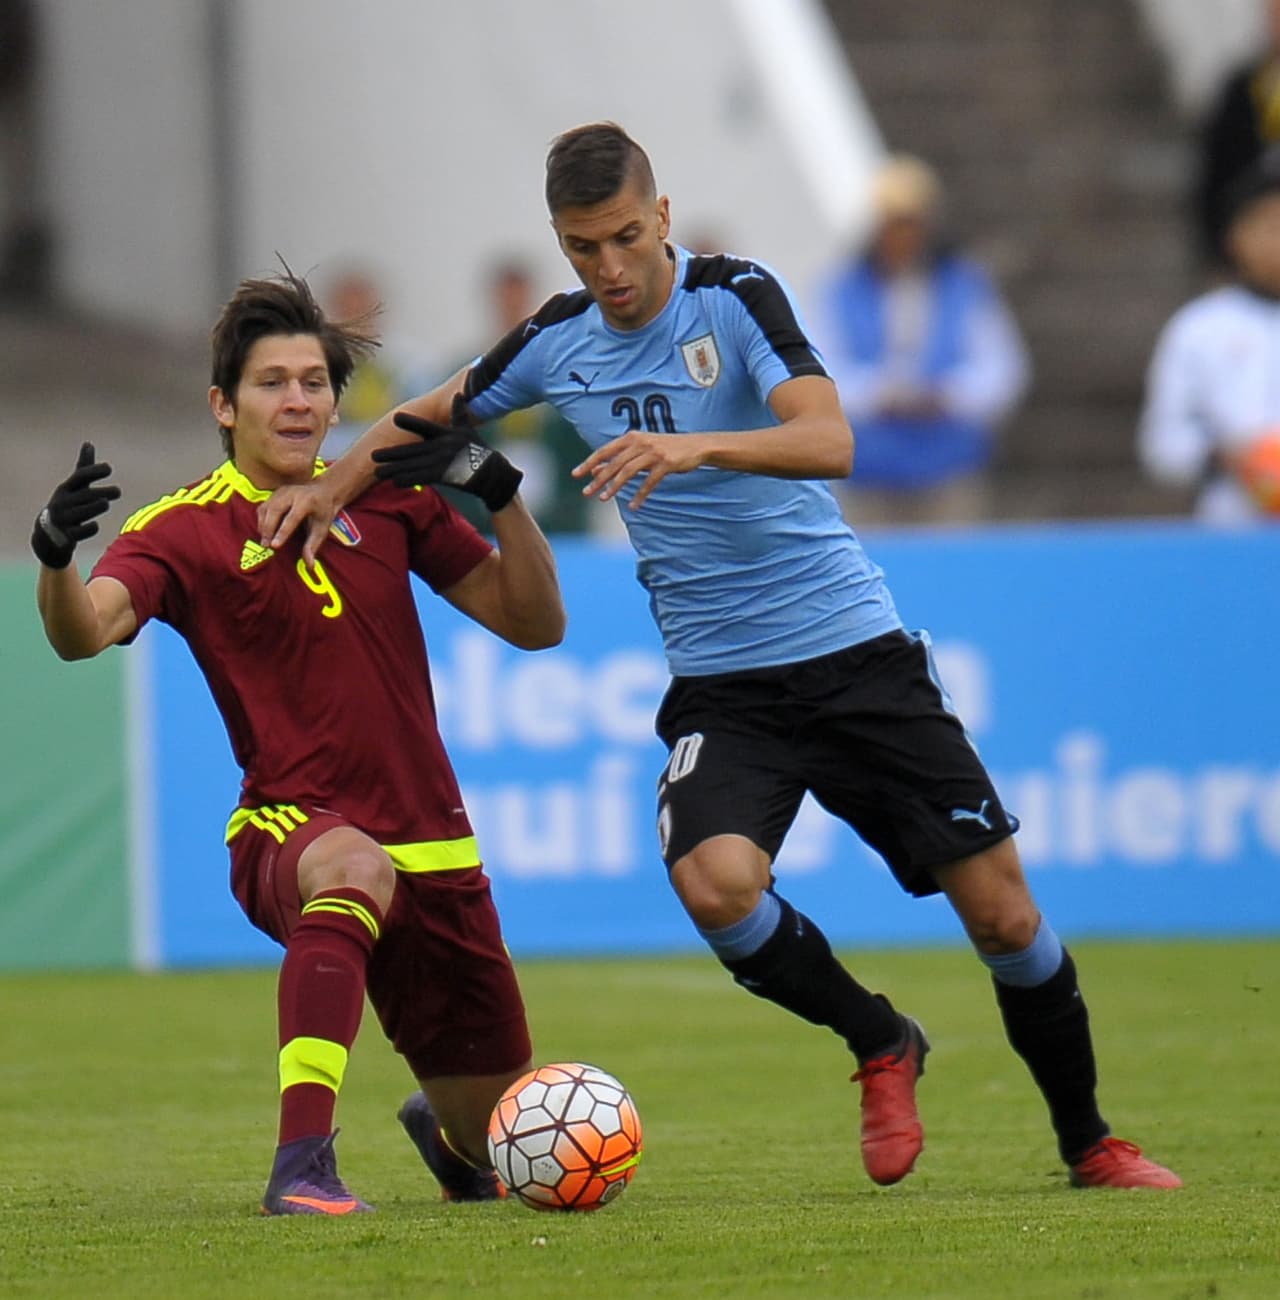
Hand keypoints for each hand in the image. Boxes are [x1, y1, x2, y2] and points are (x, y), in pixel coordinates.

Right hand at [32, 442, 120, 568]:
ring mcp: (63, 519)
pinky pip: (78, 532)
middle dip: (100, 492)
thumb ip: (84, 469)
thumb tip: (89, 443)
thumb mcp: (73, 487)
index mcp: (66, 489)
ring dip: (93, 507)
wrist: (47, 535)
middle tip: (118, 491)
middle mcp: (63, 502)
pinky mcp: (66, 536)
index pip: (80, 477)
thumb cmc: (67, 505)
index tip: (109, 468)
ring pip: (80, 512)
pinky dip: (87, 528)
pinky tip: (95, 524)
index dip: (93, 471)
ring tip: (105, 502)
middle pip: (84, 495)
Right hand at [256, 479, 338, 568]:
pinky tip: (264, 532)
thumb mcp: (322, 529)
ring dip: (263, 525)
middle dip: (269, 529)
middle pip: (275, 510)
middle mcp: (293, 493)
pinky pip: (264, 507)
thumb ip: (313, 546)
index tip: (274, 546)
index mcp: (307, 501)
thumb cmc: (323, 512)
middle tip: (266, 546)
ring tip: (264, 541)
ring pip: (267, 508)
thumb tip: (309, 566)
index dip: (282, 532)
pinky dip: (261, 520)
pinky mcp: (274, 493)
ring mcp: (282, 491)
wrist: (323, 491)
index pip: (292, 517)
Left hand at [372, 403, 522, 512]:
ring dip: (394, 469)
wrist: (494, 475)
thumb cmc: (480, 452)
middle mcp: (443, 447)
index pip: (425, 426)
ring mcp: (443, 462)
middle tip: (373, 454)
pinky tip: (395, 482)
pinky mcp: (446, 476)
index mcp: (446, 434)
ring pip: (413, 466)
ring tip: (378, 472)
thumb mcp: (469, 430)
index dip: (411, 422)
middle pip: (412, 450)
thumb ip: (459, 414)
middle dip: (391, 453)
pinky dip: (409, 480)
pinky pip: (423, 478)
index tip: (394, 418)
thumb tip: (459, 394)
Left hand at [572, 431, 707, 508]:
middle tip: (586, 493)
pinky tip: (632, 506)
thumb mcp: (639, 451)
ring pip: (628, 472)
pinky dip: (640, 495)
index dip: (589, 463)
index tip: (575, 475)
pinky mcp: (666, 464)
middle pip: (614, 463)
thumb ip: (618, 459)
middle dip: (598, 479)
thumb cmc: (664, 449)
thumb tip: (594, 470)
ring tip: (604, 499)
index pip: (604, 450)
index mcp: (631, 438)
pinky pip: (649, 482)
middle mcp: (640, 443)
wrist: (695, 446)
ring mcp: (653, 453)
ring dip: (614, 487)